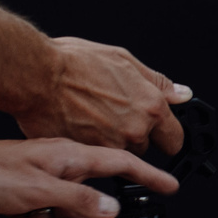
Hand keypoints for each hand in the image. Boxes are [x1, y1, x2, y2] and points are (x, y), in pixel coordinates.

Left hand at [0, 134, 177, 217]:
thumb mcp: (39, 191)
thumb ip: (80, 201)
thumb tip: (111, 211)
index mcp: (71, 160)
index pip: (121, 166)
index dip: (147, 177)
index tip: (170, 187)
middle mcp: (59, 171)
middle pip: (81, 213)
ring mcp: (39, 185)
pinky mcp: (20, 198)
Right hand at [14, 37, 191, 155]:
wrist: (36, 76)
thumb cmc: (73, 63)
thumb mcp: (124, 60)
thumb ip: (157, 82)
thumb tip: (181, 94)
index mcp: (150, 106)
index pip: (175, 140)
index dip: (168, 136)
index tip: (162, 134)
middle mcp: (134, 130)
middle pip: (144, 146)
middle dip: (134, 134)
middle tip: (113, 113)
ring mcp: (110, 146)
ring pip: (119, 152)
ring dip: (111, 142)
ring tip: (91, 117)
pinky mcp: (86, 155)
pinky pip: (95, 157)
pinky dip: (90, 146)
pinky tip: (78, 126)